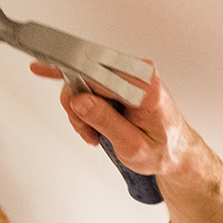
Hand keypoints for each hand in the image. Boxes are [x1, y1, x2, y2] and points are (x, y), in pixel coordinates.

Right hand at [29, 61, 193, 179]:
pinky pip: (91, 80)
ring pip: (85, 81)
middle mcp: (140, 75)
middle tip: (88, 132)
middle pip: (88, 77)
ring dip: (82, 110)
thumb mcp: (132, 146)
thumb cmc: (161, 150)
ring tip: (95, 132)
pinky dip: (78, 93)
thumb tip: (80, 100)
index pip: (99, 78)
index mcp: (146, 89)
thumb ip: (105, 121)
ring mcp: (131, 74)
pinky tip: (50, 74)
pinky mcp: (123, 78)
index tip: (47, 71)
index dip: (74, 85)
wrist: (176, 151)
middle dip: (78, 107)